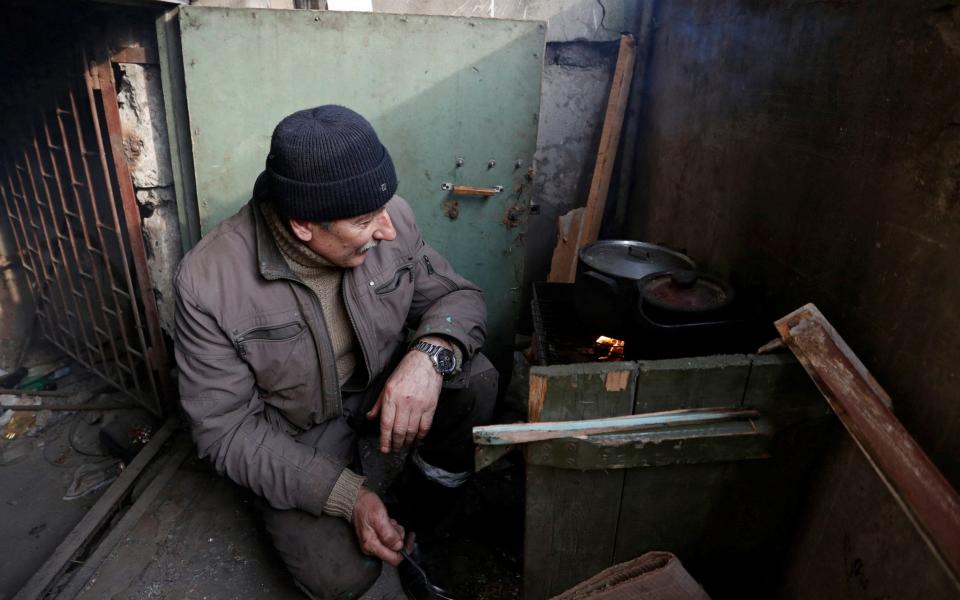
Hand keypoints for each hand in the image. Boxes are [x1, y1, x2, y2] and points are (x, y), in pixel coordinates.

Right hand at [352, 488, 404, 565]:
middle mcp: (371, 548)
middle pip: (394, 551)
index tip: (410, 539)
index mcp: (372, 545)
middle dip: (399, 537)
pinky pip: (389, 538)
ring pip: (393, 544)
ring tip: (389, 521)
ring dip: (395, 532)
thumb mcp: (379, 517)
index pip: (393, 559)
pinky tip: (387, 522)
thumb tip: (398, 546)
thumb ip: (389, 534)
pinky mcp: (374, 538)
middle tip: (394, 524)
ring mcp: (372, 543)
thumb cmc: (365, 506)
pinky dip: (392, 530)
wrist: (355, 499)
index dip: (404, 550)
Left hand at [366, 337, 448, 452]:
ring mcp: (419, 404)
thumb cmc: (406, 371)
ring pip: (412, 431)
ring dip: (407, 442)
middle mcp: (404, 402)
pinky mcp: (431, 406)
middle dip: (396, 443)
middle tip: (394, 449)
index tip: (384, 449)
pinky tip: (417, 439)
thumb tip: (371, 417)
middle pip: (399, 430)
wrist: (426, 360)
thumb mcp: (387, 384)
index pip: (386, 424)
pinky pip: (425, 426)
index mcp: (391, 396)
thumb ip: (379, 403)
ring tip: (404, 445)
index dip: (384, 440)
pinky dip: (421, 436)